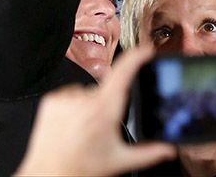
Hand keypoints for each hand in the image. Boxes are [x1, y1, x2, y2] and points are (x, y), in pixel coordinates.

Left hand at [15, 45, 175, 175]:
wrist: (47, 175)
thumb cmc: (79, 169)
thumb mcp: (119, 161)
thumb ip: (148, 153)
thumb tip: (168, 149)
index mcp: (104, 112)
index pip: (124, 73)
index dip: (136, 57)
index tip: (145, 50)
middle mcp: (84, 101)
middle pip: (105, 91)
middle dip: (108, 106)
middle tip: (100, 130)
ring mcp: (66, 99)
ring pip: (86, 94)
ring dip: (88, 107)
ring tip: (82, 131)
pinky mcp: (51, 101)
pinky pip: (69, 96)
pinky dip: (72, 108)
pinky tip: (69, 126)